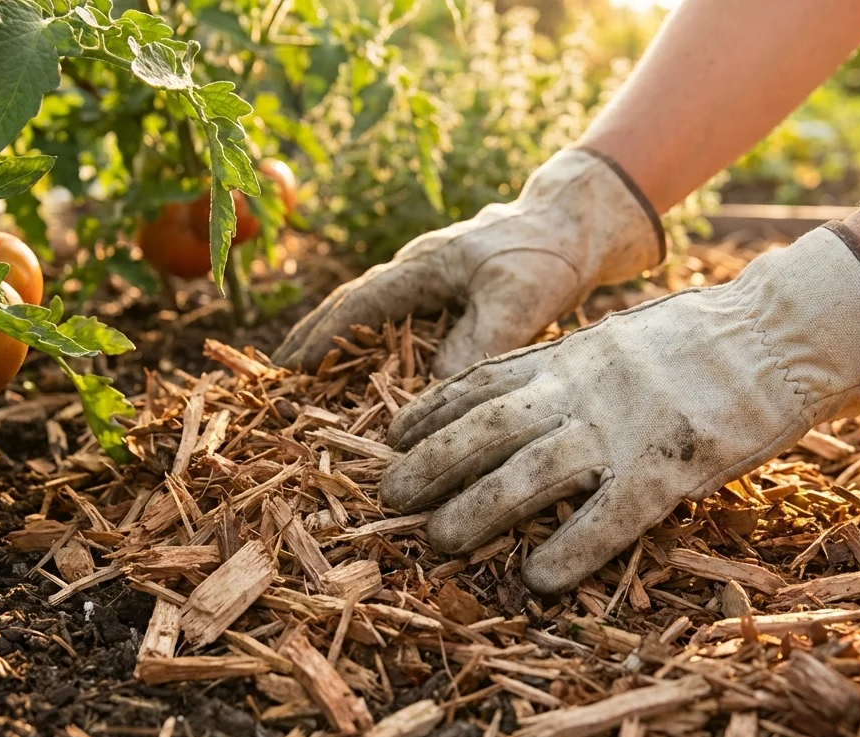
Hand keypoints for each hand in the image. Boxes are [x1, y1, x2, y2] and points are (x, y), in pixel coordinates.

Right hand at [273, 149, 664, 377]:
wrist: (578, 223)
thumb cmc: (546, 255)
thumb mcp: (516, 300)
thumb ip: (480, 343)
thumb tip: (436, 391)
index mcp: (420, 267)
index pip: (355, 305)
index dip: (320, 338)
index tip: (287, 369)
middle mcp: (416, 269)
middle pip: (350, 304)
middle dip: (315, 337)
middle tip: (281, 374)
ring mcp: (431, 276)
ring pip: (371, 307)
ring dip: (340, 337)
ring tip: (311, 371)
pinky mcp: (452, 288)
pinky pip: (399, 314)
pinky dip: (375, 337)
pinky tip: (375, 364)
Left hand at [380, 223, 859, 593]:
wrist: (785, 328)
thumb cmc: (705, 338)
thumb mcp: (619, 336)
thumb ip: (570, 364)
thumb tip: (522, 392)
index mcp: (571, 355)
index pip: (482, 381)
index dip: (431, 411)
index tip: (392, 435)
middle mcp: (583, 388)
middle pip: (487, 427)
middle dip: (431, 462)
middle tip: (388, 498)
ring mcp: (624, 427)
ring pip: (531, 471)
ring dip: (478, 508)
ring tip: (439, 541)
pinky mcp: (672, 465)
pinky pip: (611, 515)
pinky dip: (571, 548)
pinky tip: (540, 578)